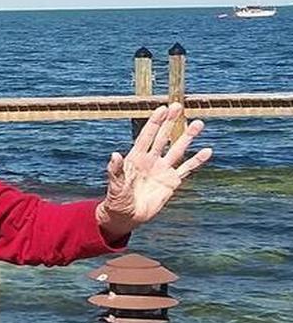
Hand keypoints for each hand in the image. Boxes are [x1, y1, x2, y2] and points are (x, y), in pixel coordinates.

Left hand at [96, 102, 212, 239]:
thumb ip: (116, 171)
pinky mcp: (172, 182)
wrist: (126, 217)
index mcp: (136, 158)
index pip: (147, 136)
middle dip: (170, 122)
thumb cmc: (116, 201)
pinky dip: (197, 161)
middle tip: (178, 106)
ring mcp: (162, 170)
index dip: (154, 122)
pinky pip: (186, 169)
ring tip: (198, 123)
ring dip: (187, 137)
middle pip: (163, 137)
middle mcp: (151, 160)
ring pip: (177, 150)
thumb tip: (115, 154)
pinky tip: (207, 151)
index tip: (162, 108)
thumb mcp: (115, 186)